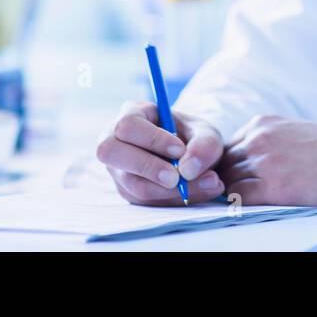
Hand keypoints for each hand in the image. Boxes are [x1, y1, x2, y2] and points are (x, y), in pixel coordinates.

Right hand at [96, 101, 225, 205]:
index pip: (128, 125)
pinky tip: (198, 191)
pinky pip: (144, 202)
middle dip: (147, 167)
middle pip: (110, 152)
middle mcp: (115, 140)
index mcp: (132, 114)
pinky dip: (173, 199)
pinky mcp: (128, 191)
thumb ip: (204, 144)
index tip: (179, 150)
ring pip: (131, 183)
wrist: (193, 157)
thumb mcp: (206, 132)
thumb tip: (188, 170)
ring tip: (206, 183)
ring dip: (168, 190)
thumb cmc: (193, 137)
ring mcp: (118, 168)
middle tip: (177, 177)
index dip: (152, 139)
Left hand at [216, 115, 316, 210]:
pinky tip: (255, 208)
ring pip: (228, 182)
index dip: (229, 167)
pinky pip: (239, 198)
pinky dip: (241, 206)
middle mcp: (260, 138)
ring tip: (248, 203)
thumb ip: (269, 142)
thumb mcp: (295, 133)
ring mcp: (265, 162)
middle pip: (224, 165)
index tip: (235, 180)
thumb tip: (247, 163)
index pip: (227, 147)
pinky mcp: (274, 187)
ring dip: (234, 194)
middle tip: (237, 196)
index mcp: (264, 123)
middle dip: (227, 181)